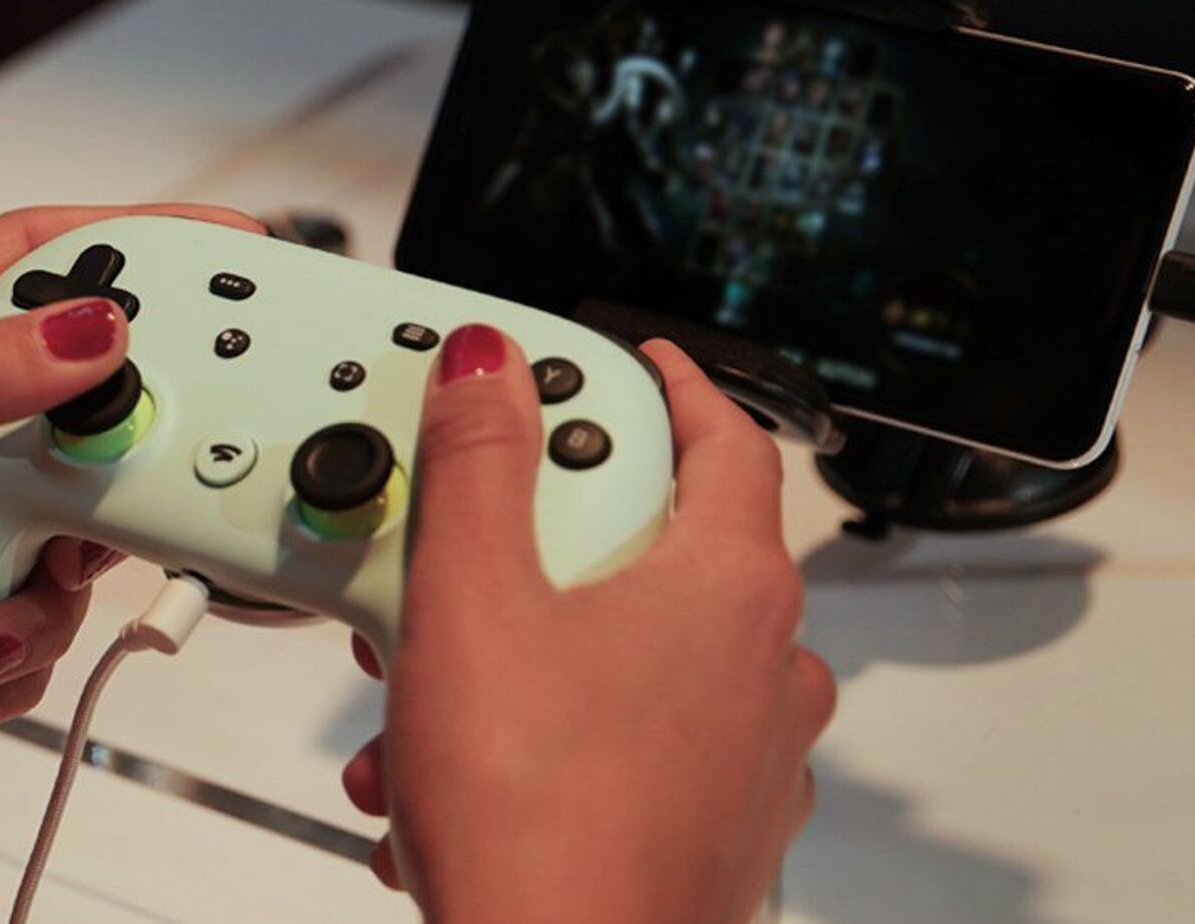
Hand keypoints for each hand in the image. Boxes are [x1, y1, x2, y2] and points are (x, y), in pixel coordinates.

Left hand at [0, 203, 261, 906]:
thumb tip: (87, 327)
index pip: (37, 259)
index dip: (134, 240)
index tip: (224, 249)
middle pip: (81, 407)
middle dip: (117, 464)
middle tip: (133, 498)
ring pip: (71, 529)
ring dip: (50, 592)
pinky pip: (33, 615)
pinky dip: (12, 656)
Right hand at [341, 330, 834, 923]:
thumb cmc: (540, 822)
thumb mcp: (472, 604)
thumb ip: (478, 464)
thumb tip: (488, 366)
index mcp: (729, 588)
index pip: (726, 438)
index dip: (673, 385)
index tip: (632, 366)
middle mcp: (763, 667)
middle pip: (657, 549)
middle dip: (537, 550)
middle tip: (466, 551)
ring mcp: (746, 755)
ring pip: (629, 657)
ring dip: (526, 657)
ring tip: (431, 699)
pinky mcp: (710, 827)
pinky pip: (630, 743)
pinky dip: (550, 738)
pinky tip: (462, 774)